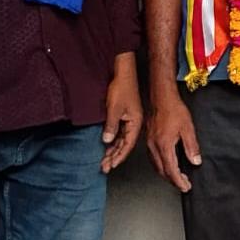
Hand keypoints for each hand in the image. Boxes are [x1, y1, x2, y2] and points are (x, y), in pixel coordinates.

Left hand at [101, 54, 143, 173]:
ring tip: (104, 160)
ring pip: (121, 140)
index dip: (119, 156)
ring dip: (112, 150)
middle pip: (124, 145)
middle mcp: (133, 123)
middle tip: (104, 167)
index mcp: (135, 123)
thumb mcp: (114, 108)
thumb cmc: (122, 87)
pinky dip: (112, 141)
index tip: (111, 165)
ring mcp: (129, 120)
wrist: (123, 72)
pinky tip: (106, 146)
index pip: (127, 145)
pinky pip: (118, 133)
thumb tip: (107, 141)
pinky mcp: (124, 116)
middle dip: (114, 157)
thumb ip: (111, 126)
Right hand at [145, 92, 200, 192]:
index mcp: (164, 145)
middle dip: (173, 180)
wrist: (161, 98)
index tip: (186, 187)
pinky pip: (153, 159)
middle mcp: (154, 147)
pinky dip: (161, 166)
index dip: (179, 181)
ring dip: (167, 174)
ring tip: (178, 177)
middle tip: (184, 184)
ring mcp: (150, 144)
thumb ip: (192, 146)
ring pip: (156, 166)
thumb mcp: (188, 128)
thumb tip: (195, 161)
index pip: (171, 170)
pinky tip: (167, 164)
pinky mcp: (148, 140)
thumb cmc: (174, 109)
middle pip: (162, 171)